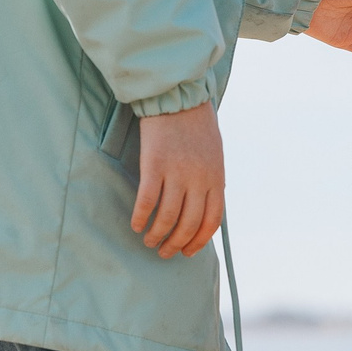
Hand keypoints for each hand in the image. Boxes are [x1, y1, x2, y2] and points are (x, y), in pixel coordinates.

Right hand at [131, 101, 223, 258]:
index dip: (198, 241)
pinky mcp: (155, 165)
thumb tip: (204, 209)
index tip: (187, 252)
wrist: (179, 98)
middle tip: (164, 252)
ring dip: (156, 235)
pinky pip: (147, 200)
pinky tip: (135, 225)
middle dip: (175, 244)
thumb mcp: (214, 156)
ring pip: (167, 217)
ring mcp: (177, 173)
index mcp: (216, 179)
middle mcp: (199, 180)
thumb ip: (211, 182)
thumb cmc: (196, 127)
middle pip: (188, 224)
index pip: (211, 221)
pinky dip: (141, 217)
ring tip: (148, 241)